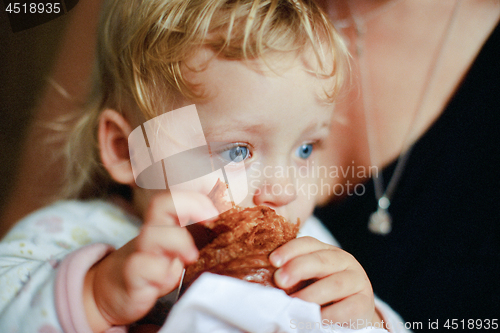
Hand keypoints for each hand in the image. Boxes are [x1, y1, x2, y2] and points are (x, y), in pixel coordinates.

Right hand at [83, 191, 218, 331]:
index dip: (194, 197)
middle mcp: (151, 233)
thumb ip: (197, 236)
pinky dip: (159, 273)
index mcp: (164, 224)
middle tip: (211, 219)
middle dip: (188, 206)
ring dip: (177, 242)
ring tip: (191, 257)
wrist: (115, 291)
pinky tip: (167, 281)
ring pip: (152, 235)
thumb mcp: (177, 249)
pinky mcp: (132, 276)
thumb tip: (227, 224)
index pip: (174, 197)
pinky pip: (142, 267)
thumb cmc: (154, 267)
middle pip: (161, 205)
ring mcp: (140, 253)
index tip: (214, 212)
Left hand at [269, 237, 381, 328]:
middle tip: (279, 280)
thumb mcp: (307, 279)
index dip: (290, 250)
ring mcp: (357, 281)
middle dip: (298, 267)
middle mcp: (344, 261)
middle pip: (321, 260)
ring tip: (294, 303)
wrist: (352, 315)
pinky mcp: (365, 304)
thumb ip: (291, 274)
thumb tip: (263, 277)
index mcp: (326, 251)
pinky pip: (348, 308)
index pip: (308, 244)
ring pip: (334, 284)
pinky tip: (315, 319)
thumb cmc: (322, 295)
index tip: (272, 261)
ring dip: (311, 294)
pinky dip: (329, 314)